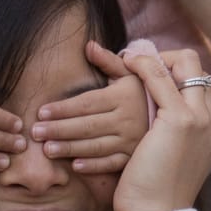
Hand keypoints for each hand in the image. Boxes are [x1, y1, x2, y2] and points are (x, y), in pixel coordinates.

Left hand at [29, 42, 149, 173]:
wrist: (175, 119)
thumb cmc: (144, 94)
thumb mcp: (130, 75)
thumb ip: (109, 61)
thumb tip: (88, 45)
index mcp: (123, 97)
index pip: (87, 103)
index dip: (63, 108)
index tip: (41, 111)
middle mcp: (128, 119)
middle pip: (87, 125)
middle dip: (59, 129)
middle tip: (35, 132)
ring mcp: (132, 140)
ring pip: (96, 146)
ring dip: (70, 148)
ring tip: (47, 150)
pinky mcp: (134, 157)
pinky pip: (112, 163)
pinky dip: (94, 166)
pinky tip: (75, 165)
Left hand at [110, 48, 210, 210]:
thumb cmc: (155, 192)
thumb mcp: (170, 156)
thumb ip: (171, 133)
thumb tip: (156, 120)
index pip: (201, 84)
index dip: (176, 72)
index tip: (150, 75)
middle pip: (197, 68)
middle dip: (168, 58)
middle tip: (138, 62)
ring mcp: (201, 119)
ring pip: (183, 66)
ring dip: (152, 58)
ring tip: (126, 59)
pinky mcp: (180, 120)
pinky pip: (161, 77)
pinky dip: (143, 65)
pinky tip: (124, 65)